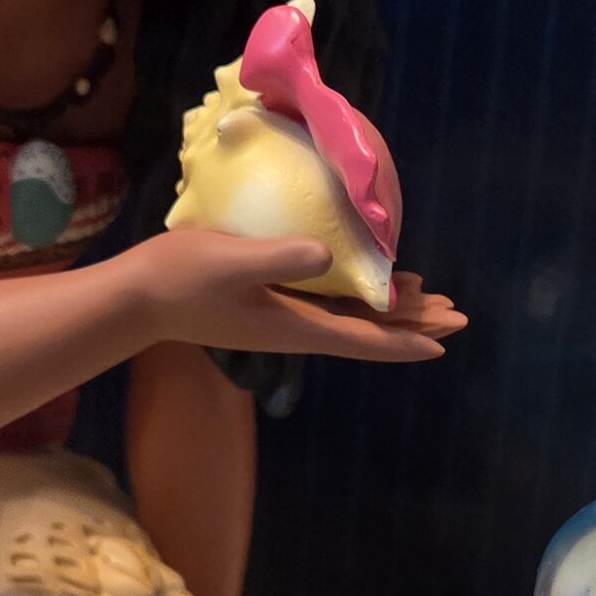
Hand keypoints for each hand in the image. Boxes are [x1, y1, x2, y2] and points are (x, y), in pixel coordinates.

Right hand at [138, 233, 466, 363]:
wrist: (137, 297)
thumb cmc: (182, 278)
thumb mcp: (232, 260)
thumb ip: (281, 256)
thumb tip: (327, 255)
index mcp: (297, 326)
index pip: (365, 340)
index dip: (407, 340)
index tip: (446, 340)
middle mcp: (298, 328)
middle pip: (368, 333)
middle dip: (414, 324)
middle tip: (458, 313)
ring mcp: (283, 318)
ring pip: (352, 319)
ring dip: (391, 311)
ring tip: (429, 298)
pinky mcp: (269, 304)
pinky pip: (329, 305)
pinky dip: (358, 298)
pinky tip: (369, 283)